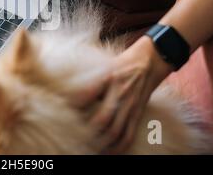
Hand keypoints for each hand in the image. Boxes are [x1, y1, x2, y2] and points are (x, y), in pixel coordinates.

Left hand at [81, 36, 173, 153]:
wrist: (150, 60)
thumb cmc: (121, 64)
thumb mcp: (103, 67)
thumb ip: (89, 84)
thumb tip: (71, 101)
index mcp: (108, 78)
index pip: (87, 95)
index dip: (74, 106)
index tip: (63, 113)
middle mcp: (120, 93)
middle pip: (102, 119)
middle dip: (88, 132)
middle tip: (74, 138)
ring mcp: (130, 105)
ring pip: (116, 131)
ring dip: (102, 144)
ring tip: (89, 149)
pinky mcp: (138, 113)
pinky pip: (129, 134)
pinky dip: (119, 147)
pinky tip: (110, 152)